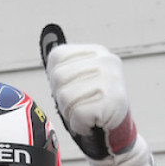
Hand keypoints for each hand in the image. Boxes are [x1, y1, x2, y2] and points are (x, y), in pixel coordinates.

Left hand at [44, 42, 136, 159]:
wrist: (117, 133)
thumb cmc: (93, 107)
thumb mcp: (79, 80)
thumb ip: (64, 64)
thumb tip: (47, 32)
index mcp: (97, 52)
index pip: (56, 57)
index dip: (56, 80)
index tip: (71, 90)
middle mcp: (106, 61)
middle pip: (58, 78)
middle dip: (62, 99)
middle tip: (79, 106)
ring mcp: (111, 80)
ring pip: (66, 97)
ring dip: (71, 113)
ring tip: (86, 114)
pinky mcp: (113, 101)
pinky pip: (78, 114)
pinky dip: (80, 125)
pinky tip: (92, 123)